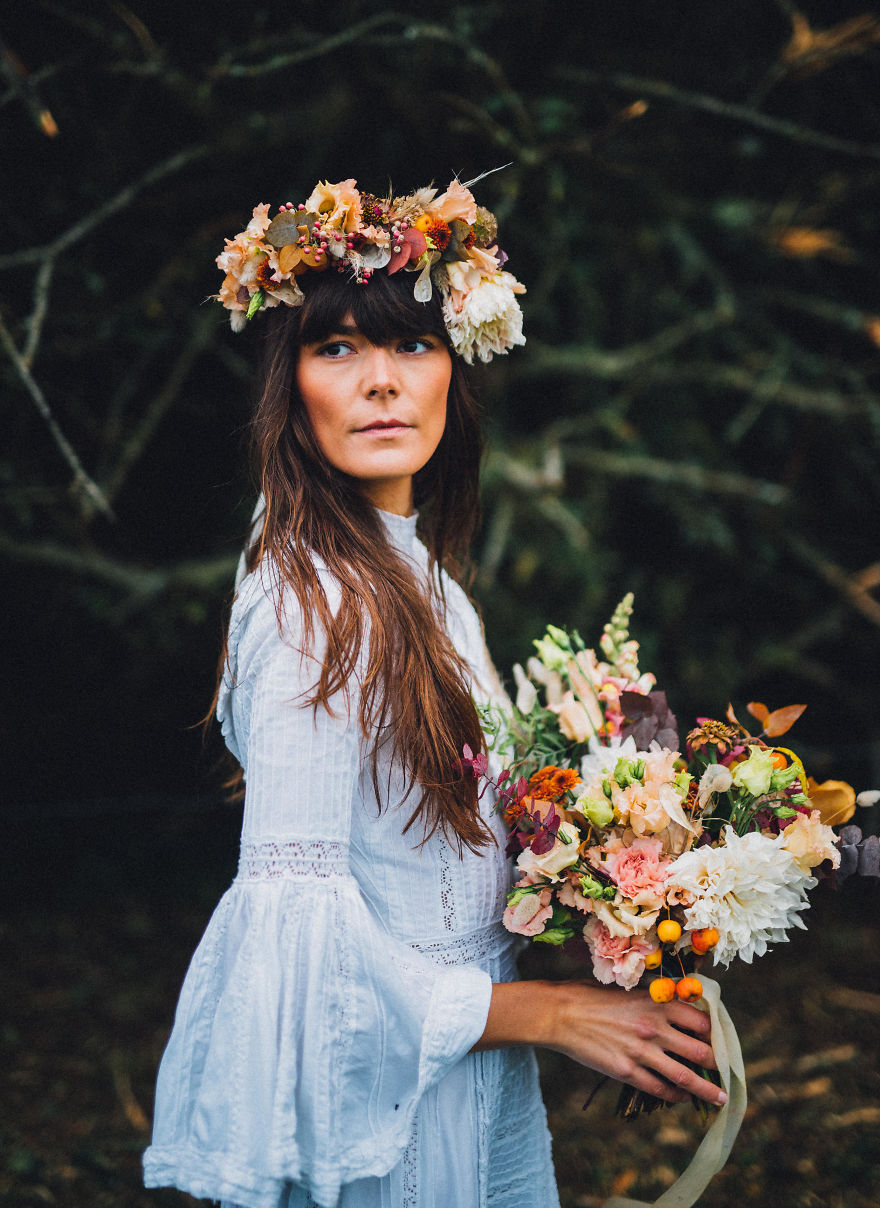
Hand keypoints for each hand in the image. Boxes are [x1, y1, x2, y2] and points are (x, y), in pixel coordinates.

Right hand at [476, 979, 725, 1106]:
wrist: (560, 1013)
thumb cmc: (591, 996)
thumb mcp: (628, 990)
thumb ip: (653, 1001)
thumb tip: (676, 1011)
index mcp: (657, 1003)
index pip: (701, 1021)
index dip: (714, 1033)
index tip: (719, 1040)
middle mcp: (655, 1027)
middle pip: (700, 1051)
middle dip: (717, 1063)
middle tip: (725, 1071)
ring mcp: (642, 1051)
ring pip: (685, 1076)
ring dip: (706, 1089)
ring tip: (720, 1098)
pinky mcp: (627, 1071)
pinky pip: (660, 1089)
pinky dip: (675, 1095)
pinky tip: (681, 1098)